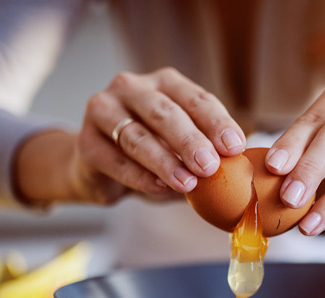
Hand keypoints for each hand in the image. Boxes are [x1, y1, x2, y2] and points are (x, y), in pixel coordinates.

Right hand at [75, 67, 245, 199]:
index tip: (235, 147)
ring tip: (187, 183)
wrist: (99, 167)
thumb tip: (239, 168)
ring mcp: (103, 110)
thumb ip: (205, 152)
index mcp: (164, 83)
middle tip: (210, 166)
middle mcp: (131, 88)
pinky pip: (115, 160)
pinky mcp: (85, 140)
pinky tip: (159, 189)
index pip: (195, 99)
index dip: (217, 122)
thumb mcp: (182, 148)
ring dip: (164, 162)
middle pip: (164, 113)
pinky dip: (139, 177)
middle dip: (190, 141)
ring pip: (136, 137)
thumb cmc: (151, 153)